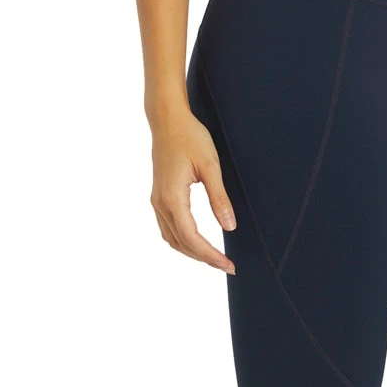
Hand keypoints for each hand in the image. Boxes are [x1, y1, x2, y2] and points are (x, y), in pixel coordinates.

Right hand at [149, 109, 237, 273]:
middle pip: (182, 243)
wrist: (167, 120)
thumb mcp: (210, 166)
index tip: (229, 265)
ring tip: (215, 259)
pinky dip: (183, 241)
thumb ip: (219, 198)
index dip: (211, 255)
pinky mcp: (159, 197)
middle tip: (227, 266)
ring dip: (192, 252)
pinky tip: (197, 243)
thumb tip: (229, 227)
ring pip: (172, 239)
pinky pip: (168, 228)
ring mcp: (157, 201)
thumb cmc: (189, 137)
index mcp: (172, 198)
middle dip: (204, 258)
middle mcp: (160, 203)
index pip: (192, 238)